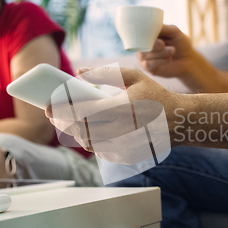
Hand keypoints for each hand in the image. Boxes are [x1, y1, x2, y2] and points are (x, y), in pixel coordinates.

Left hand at [45, 66, 180, 163]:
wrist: (179, 122)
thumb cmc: (156, 96)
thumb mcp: (134, 77)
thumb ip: (106, 72)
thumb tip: (80, 72)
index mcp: (121, 108)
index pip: (81, 112)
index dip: (61, 110)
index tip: (48, 105)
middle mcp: (120, 130)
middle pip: (79, 130)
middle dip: (61, 121)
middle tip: (51, 113)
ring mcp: (122, 146)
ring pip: (86, 142)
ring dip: (73, 132)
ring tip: (65, 120)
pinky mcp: (125, 155)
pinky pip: (98, 150)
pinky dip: (88, 140)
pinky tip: (84, 131)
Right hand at [138, 24, 199, 78]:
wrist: (187, 60)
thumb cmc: (180, 44)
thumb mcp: (173, 31)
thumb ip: (162, 28)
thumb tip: (150, 25)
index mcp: (147, 35)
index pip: (139, 32)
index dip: (144, 33)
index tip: (156, 34)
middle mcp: (143, 45)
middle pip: (140, 44)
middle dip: (153, 44)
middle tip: (163, 44)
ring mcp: (144, 57)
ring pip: (144, 54)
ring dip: (160, 52)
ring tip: (172, 50)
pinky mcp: (148, 68)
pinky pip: (148, 64)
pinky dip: (160, 61)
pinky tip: (169, 58)